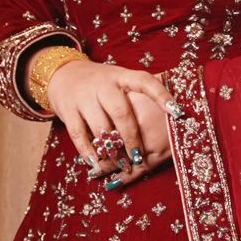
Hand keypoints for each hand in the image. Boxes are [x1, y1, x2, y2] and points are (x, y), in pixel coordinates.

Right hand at [45, 58, 176, 187]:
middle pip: (120, 111)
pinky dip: (88, 152)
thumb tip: (176, 103)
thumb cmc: (103, 83)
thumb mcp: (122, 79)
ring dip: (112, 150)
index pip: (145, 81)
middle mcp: (103, 85)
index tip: (177, 112)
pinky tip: (96, 164)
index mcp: (122, 76)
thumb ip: (143, 91)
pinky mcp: (67, 110)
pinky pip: (79, 135)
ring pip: (100, 126)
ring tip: (122, 165)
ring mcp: (83, 97)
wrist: (63, 74)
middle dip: (131, 137)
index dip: (162, 96)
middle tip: (139, 157)